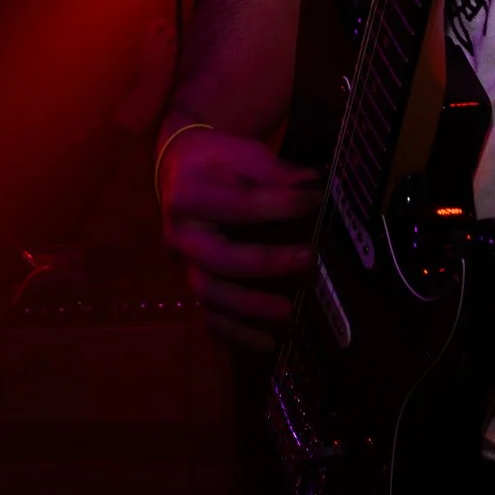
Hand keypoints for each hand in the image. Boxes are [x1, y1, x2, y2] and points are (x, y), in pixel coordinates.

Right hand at [158, 126, 320, 350]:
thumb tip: (310, 183)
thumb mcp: (238, 151)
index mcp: (189, 195)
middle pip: (218, 259)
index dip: (281, 203)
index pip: (239, 203)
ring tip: (288, 313)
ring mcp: (182, 264)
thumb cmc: (213, 160)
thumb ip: (272, 168)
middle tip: (309, 259)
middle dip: (265, 263)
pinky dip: (236, 334)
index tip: (316, 199)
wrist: (178, 169)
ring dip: (249, 309)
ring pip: (210, 295)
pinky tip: (268, 344)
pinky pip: (209, 316)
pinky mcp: (189, 284)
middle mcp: (179, 235)